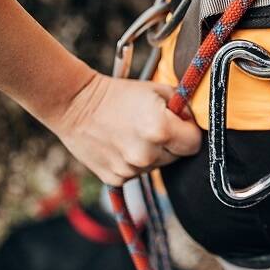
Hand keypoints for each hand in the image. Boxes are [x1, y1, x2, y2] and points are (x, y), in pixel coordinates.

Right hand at [49, 73, 201, 186]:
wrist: (75, 104)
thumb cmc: (119, 93)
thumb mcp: (158, 90)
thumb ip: (184, 107)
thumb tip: (195, 122)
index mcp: (161, 130)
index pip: (195, 144)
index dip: (189, 132)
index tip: (179, 123)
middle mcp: (146, 154)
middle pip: (177, 157)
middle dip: (172, 143)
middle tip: (152, 125)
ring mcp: (130, 170)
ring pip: (157, 165)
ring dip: (152, 153)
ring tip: (133, 133)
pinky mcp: (116, 179)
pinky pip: (137, 173)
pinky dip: (133, 162)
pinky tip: (121, 144)